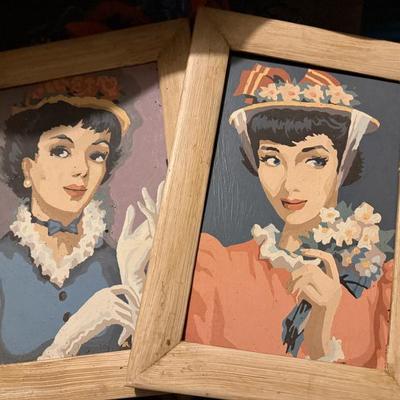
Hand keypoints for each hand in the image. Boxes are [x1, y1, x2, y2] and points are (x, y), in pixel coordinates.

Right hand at [38, 285, 138, 359]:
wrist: (72, 332)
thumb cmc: (84, 323)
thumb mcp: (97, 308)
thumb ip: (111, 304)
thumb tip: (130, 308)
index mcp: (104, 292)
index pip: (124, 289)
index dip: (133, 296)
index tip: (138, 305)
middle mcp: (107, 296)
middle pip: (128, 306)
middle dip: (131, 318)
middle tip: (132, 328)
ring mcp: (109, 304)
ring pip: (129, 315)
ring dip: (129, 327)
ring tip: (126, 336)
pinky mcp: (110, 315)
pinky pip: (127, 323)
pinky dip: (128, 331)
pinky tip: (120, 341)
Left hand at [117, 181, 164, 299]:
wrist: (128, 271)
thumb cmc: (127, 257)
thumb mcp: (125, 234)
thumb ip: (129, 220)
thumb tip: (133, 206)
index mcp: (148, 228)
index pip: (153, 210)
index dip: (152, 198)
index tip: (150, 187)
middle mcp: (154, 230)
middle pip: (160, 209)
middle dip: (161, 196)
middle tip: (164, 182)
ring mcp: (155, 234)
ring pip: (157, 214)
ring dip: (152, 201)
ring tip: (146, 190)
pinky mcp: (153, 238)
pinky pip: (151, 222)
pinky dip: (146, 212)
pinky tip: (139, 203)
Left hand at [288, 249, 340, 358]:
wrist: (318, 335)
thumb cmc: (312, 314)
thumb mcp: (313, 295)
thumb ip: (310, 282)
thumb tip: (298, 268)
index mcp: (334, 284)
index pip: (330, 260)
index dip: (317, 252)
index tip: (303, 252)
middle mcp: (335, 287)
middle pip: (311, 268)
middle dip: (296, 274)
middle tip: (288, 286)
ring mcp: (331, 295)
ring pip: (307, 276)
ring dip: (294, 282)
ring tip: (290, 291)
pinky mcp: (323, 303)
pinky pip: (305, 289)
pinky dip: (298, 293)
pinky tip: (298, 301)